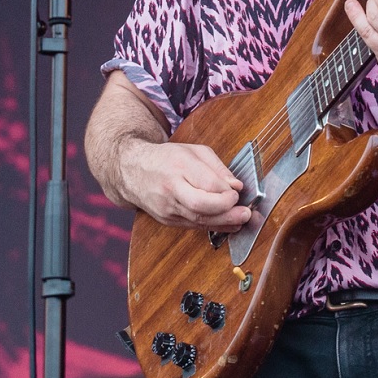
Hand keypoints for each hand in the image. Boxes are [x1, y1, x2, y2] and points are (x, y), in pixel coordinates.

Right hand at [119, 139, 251, 230]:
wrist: (132, 171)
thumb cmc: (166, 159)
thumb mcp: (194, 151)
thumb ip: (217, 167)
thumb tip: (236, 185)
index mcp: (178, 166)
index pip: (206, 182)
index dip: (226, 190)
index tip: (238, 190)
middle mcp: (171, 189)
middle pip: (200, 205)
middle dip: (226, 210)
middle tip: (245, 211)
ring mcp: (167, 207)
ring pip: (198, 220)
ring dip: (224, 222)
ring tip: (242, 220)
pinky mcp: (167, 220)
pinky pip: (193, 226)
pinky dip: (214, 226)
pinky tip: (229, 225)